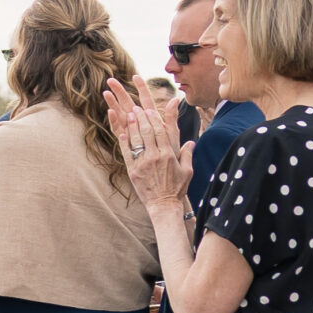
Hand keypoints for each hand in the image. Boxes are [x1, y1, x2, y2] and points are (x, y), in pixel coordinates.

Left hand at [105, 76, 190, 207]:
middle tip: (135, 108)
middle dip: (141, 118)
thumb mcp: (187, 171)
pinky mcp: (133, 171)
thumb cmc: (177, 188)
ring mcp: (143, 163)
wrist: (164, 205)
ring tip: (127, 114)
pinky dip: (124, 142)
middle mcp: (155, 157)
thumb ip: (187, 155)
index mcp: (168, 155)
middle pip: (147, 132)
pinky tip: (122, 132)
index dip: (154, 119)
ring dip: (131, 126)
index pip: (161, 131)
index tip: (149, 109)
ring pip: (136, 140)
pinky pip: (127, 153)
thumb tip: (191, 142)